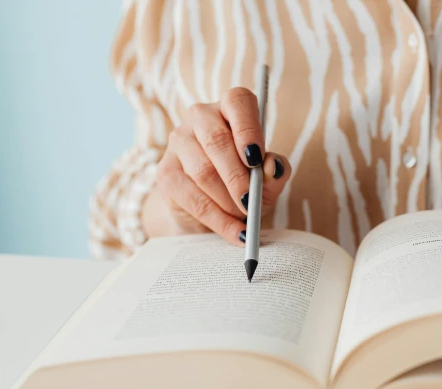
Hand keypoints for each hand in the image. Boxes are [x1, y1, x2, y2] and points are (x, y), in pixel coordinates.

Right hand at [144, 88, 291, 244]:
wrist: (210, 208)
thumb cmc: (245, 182)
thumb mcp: (268, 178)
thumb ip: (276, 171)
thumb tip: (272, 166)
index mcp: (231, 108)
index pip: (238, 102)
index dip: (248, 129)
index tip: (256, 158)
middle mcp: (201, 117)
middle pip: (216, 141)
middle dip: (237, 177)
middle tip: (251, 203)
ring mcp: (179, 142)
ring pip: (203, 171)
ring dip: (228, 201)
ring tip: (245, 218)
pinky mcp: (166, 172)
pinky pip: (192, 197)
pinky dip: (217, 219)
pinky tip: (235, 232)